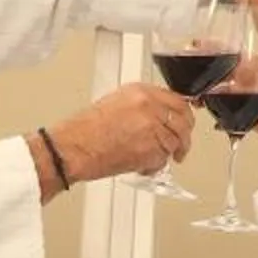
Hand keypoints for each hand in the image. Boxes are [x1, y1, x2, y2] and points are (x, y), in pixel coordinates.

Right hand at [53, 81, 194, 184]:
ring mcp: (151, 128)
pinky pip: (162, 160)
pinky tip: (142, 164)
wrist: (72, 148)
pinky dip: (155, 166)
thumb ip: (141, 106)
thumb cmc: (84, 130)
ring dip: (167, 154)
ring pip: (174, 143)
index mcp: (141, 92)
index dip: (184, 116)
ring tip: (153, 157)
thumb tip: (158, 116)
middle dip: (185, 137)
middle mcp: (149, 107)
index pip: (178, 101)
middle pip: (183, 122)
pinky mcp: (149, 150)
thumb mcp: (115, 103)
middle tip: (181, 146)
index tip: (185, 123)